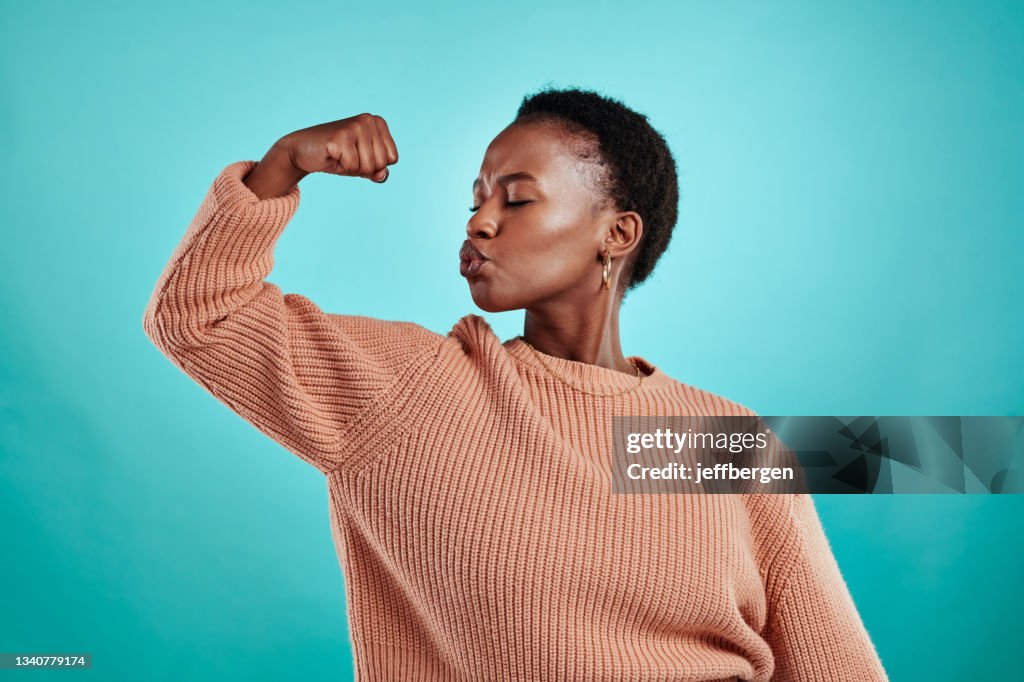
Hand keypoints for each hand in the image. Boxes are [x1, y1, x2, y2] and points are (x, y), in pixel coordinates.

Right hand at [244, 113, 398, 197]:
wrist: (303, 150)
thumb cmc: (336, 157)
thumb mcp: (362, 165)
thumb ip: (377, 170)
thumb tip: (382, 175)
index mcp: (378, 123)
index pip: (393, 158)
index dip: (375, 165)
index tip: (359, 155)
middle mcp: (368, 120)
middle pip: (381, 163)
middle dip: (364, 168)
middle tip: (347, 157)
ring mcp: (355, 126)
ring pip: (368, 166)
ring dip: (353, 168)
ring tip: (340, 156)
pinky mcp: (341, 136)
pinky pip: (352, 166)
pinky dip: (342, 167)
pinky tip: (332, 155)